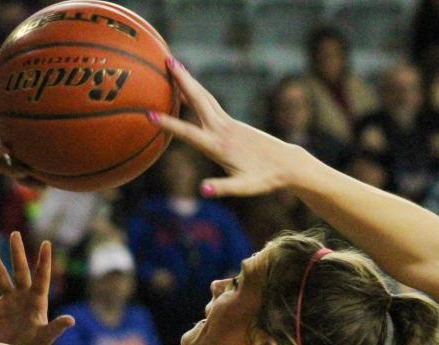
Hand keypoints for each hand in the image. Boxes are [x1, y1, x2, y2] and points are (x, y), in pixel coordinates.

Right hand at [0, 231, 74, 344]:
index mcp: (38, 301)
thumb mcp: (46, 337)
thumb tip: (71, 320)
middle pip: (20, 270)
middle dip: (17, 252)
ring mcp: (9, 302)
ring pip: (0, 277)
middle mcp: (23, 297)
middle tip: (15, 233)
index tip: (46, 243)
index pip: (41, 276)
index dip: (43, 260)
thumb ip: (56, 327)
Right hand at [150, 60, 305, 197]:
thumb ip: (223, 188)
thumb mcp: (245, 188)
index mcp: (220, 146)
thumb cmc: (266, 179)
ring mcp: (229, 124)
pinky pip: (211, 102)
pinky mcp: (233, 123)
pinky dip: (198, 92)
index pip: (189, 133)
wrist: (288, 164)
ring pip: (205, 97)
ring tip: (174, 64)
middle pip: (199, 100)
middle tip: (167, 60)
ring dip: (189, 80)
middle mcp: (223, 130)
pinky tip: (191, 89)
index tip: (150, 114)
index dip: (170, 125)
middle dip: (183, 81)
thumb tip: (202, 190)